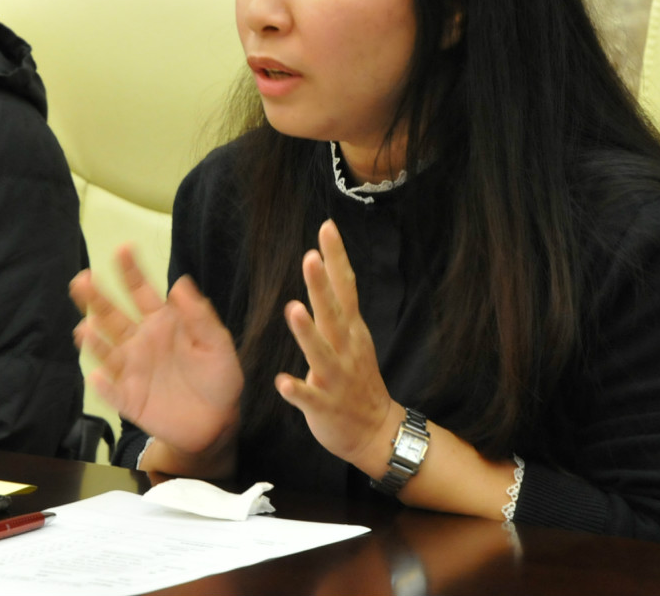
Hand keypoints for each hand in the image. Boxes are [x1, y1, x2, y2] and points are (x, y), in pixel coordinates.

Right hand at [70, 245, 241, 455]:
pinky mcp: (129, 399)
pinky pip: (112, 391)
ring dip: (94, 340)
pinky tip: (96, 377)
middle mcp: (141, 342)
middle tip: (82, 279)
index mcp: (162, 323)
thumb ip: (200, 316)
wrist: (217, 422)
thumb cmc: (218, 377)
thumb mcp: (217, 344)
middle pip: (112, 316)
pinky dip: (103, 386)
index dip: (131, 271)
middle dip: (96, 298)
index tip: (122, 248)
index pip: (141, 292)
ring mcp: (132, 370)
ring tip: (85, 328)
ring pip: (106, 351)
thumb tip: (180, 282)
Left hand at [276, 219, 399, 475]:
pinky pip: (310, 398)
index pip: (345, 287)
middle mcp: (346, 349)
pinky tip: (282, 382)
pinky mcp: (326, 406)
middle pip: (334, 312)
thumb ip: (338, 306)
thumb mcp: (353, 337)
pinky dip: (297, 390)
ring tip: (294, 309)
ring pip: (320, 352)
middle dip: (322, 285)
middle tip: (310, 256)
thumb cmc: (357, 380)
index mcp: (350, 330)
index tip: (327, 227)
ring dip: (307, 332)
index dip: (336, 258)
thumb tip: (325, 267)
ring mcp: (337, 378)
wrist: (377, 432)